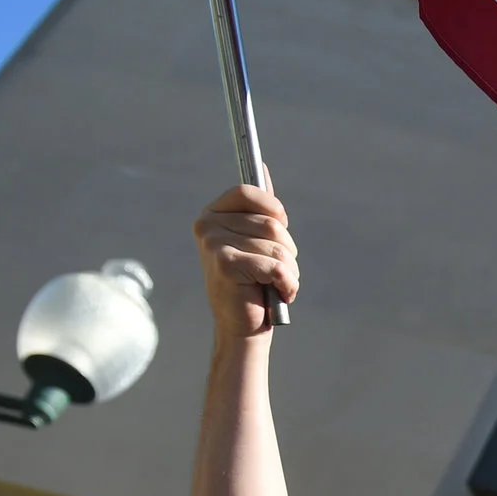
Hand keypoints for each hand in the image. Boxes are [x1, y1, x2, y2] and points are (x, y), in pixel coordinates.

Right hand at [192, 183, 296, 339]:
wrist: (242, 326)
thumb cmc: (253, 283)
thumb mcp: (256, 241)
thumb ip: (259, 208)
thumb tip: (263, 169)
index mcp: (212, 214)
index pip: (248, 191)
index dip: (273, 209)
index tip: (279, 228)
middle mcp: (207, 225)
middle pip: (273, 224)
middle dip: (287, 251)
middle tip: (274, 271)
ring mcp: (213, 244)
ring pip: (278, 247)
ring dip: (289, 272)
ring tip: (275, 285)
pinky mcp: (224, 264)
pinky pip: (276, 267)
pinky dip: (288, 284)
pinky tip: (279, 294)